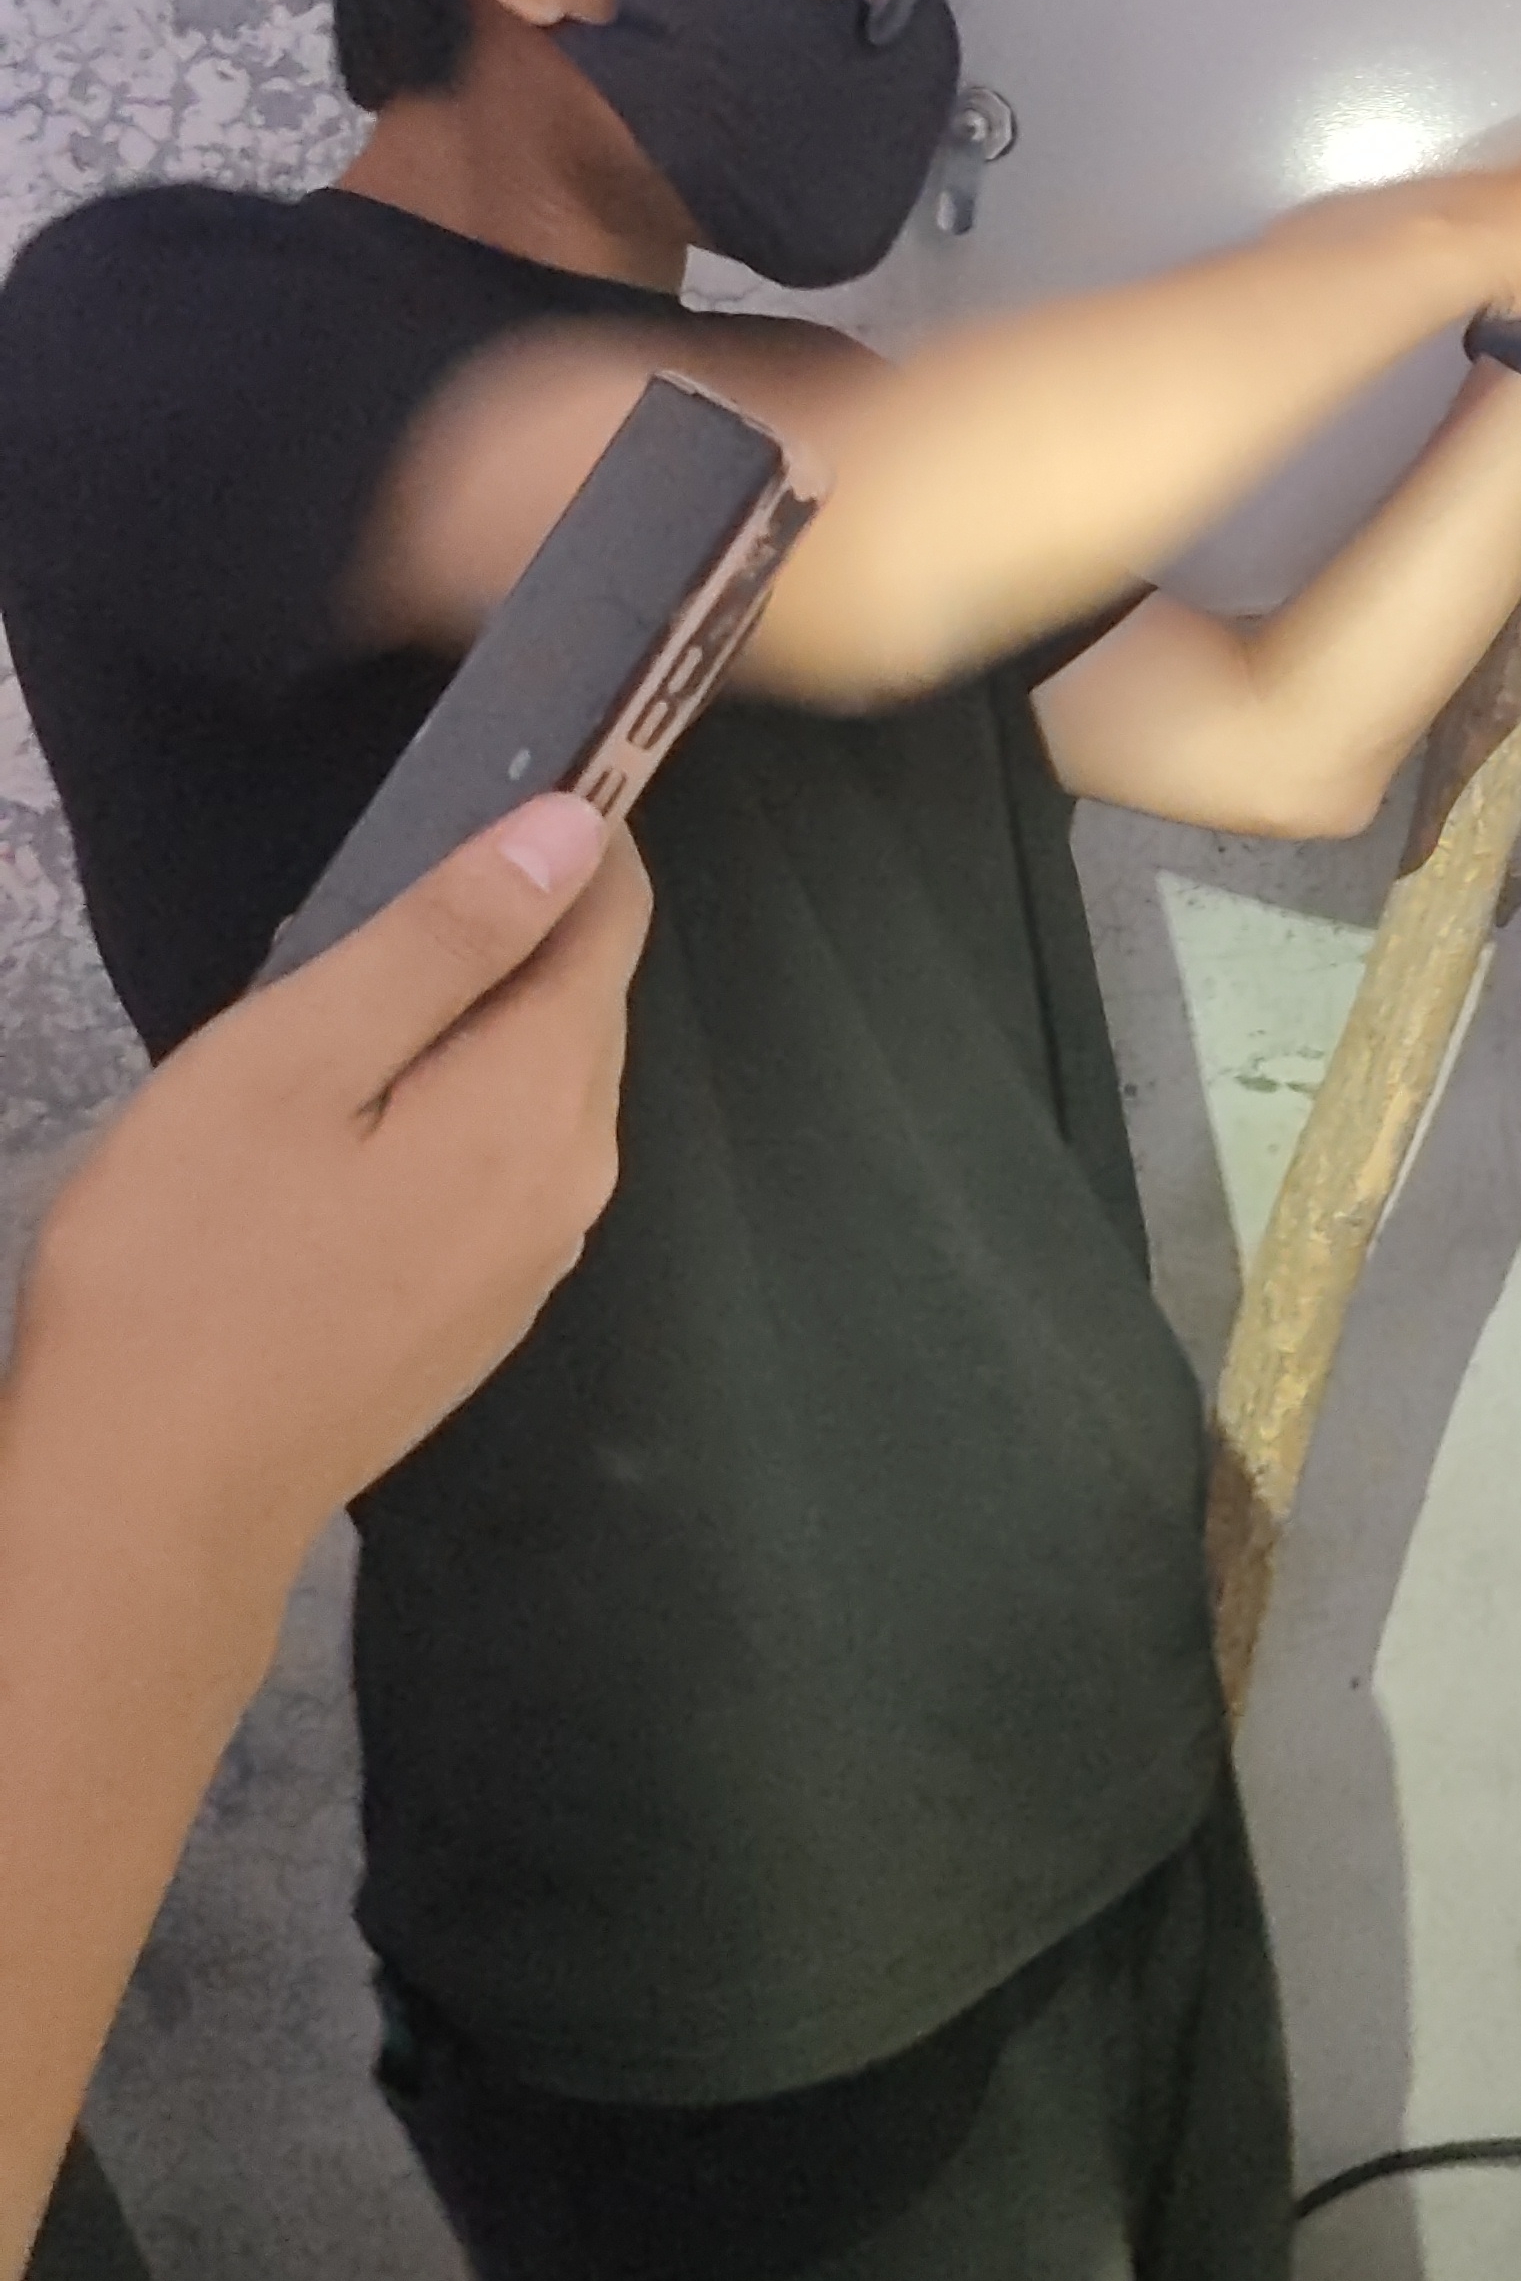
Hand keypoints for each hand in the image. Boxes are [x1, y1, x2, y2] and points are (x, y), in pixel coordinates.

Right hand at [9, 795, 650, 1603]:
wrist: (150, 1502)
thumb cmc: (190, 1263)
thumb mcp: (294, 1060)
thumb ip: (444, 940)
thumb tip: (576, 830)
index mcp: (542, 1100)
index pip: (610, 919)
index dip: (573, 832)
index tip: (497, 778)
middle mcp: (575, 1178)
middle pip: (581, 1002)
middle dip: (512, 927)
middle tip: (381, 888)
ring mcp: (536, 1256)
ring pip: (539, 1083)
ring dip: (473, 1021)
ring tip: (346, 998)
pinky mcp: (483, 1311)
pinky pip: (501, 1162)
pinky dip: (453, 1106)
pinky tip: (352, 1120)